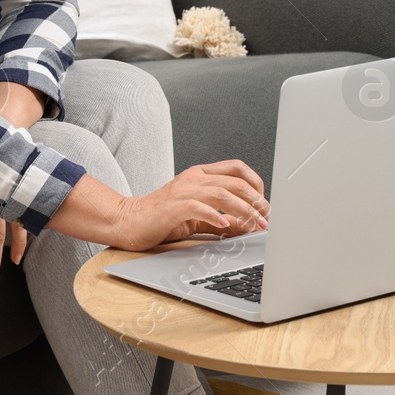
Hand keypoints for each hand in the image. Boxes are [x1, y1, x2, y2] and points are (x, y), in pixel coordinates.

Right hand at [47, 159, 269, 250]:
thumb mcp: (197, 218)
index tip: (265, 204)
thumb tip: (248, 227)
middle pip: (235, 180)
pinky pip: (198, 207)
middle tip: (267, 218)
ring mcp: (182, 190)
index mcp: (200, 174)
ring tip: (255, 224)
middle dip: (256, 200)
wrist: (127, 222)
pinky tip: (226, 226)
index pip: (237, 168)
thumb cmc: (161, 218)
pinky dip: (215, 216)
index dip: (256, 183)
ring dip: (243, 209)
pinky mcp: (172, 207)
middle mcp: (193, 178)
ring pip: (221, 192)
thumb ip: (222, 220)